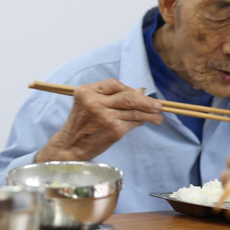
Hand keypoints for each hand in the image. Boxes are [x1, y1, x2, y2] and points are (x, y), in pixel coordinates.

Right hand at [36, 79, 162, 161]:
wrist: (70, 146)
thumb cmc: (81, 125)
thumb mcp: (86, 104)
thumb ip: (105, 96)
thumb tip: (137, 93)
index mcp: (86, 92)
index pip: (114, 84)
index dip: (129, 88)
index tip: (139, 93)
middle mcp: (95, 102)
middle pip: (128, 96)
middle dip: (146, 101)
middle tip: (158, 105)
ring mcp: (105, 116)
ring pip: (134, 110)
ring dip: (150, 114)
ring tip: (158, 117)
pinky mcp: (114, 129)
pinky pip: (133, 123)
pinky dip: (140, 122)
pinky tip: (144, 123)